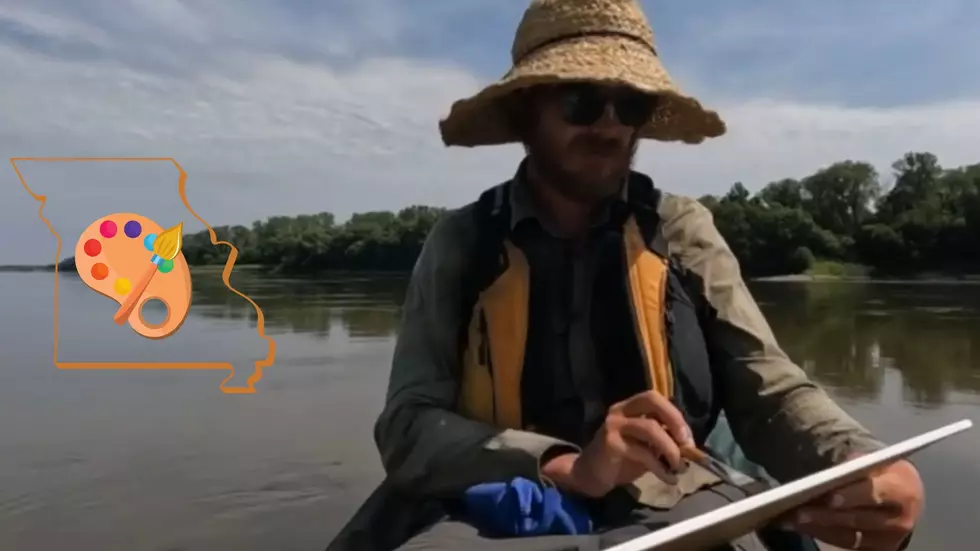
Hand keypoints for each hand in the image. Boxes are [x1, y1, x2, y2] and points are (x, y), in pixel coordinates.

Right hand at [558, 390, 694, 496]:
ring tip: (680, 467)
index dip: (675, 414)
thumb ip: (662, 439)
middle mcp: (619, 411)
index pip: (654, 397)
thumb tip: (688, 445)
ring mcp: (613, 426)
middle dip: (675, 421)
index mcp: (628, 407)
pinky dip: (661, 468)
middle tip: (687, 445)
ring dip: (671, 449)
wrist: (588, 475)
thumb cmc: (620, 460)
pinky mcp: (611, 445)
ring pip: (651, 428)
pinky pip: (643, 453)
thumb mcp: (644, 446)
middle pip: (652, 400)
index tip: (688, 438)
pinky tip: (668, 478)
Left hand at [784, 455, 923, 549]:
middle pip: (859, 520)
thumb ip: (857, 464)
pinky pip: (845, 545)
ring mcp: (888, 540)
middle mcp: (900, 520)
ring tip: (790, 519)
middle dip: (826, 516)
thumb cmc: (882, 473)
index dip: (852, 496)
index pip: (876, 494)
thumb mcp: (875, 461)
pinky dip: (820, 534)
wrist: (903, 496)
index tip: (829, 498)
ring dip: (817, 528)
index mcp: (903, 491)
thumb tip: (835, 471)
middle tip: (797, 511)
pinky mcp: (875, 550)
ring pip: (849, 537)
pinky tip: (799, 526)